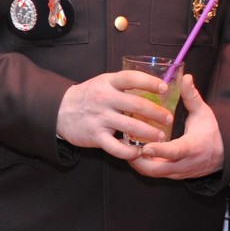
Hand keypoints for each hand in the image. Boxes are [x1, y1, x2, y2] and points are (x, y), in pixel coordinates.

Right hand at [55, 70, 173, 159]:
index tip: (164, 88)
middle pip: (136, 105)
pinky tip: (139, 151)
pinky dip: (130, 151)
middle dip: (157, 113)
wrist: (60, 110)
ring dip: (149, 133)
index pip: (131, 78)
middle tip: (169, 119)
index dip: (149, 82)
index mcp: (108, 82)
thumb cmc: (89, 96)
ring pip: (130, 127)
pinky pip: (116, 147)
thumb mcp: (103, 82)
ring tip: (161, 136)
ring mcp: (100, 118)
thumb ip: (123, 85)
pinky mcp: (95, 136)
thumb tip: (153, 86)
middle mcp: (104, 99)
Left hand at [131, 75, 224, 179]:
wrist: (223, 155)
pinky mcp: (173, 175)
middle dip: (138, 160)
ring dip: (138, 163)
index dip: (159, 150)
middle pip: (157, 169)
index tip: (144, 146)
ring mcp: (178, 172)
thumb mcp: (204, 113)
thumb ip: (192, 96)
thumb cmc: (211, 132)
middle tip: (125, 145)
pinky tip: (134, 151)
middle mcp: (184, 163)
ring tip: (126, 146)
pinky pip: (155, 173)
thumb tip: (185, 77)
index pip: (175, 151)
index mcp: (193, 147)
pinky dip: (143, 165)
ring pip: (153, 173)